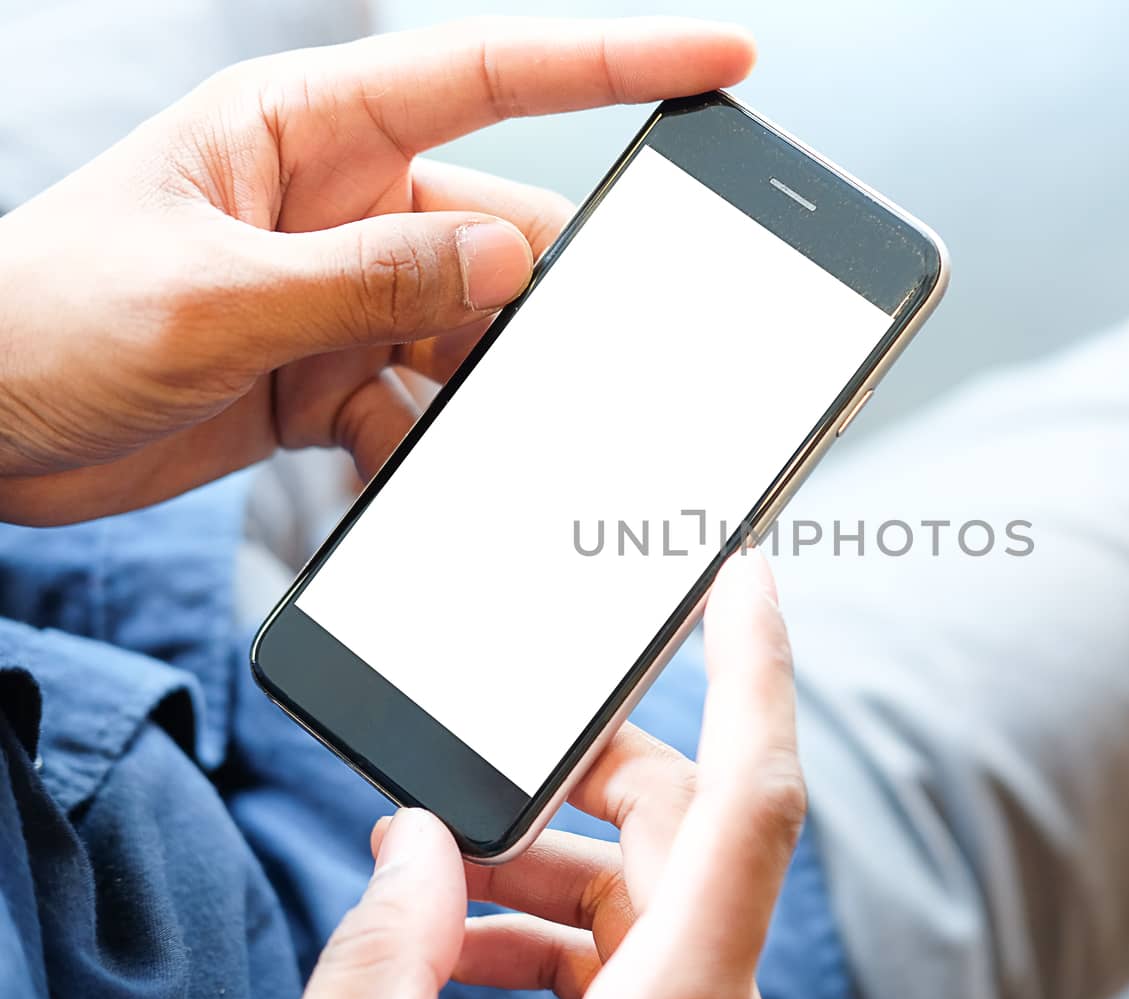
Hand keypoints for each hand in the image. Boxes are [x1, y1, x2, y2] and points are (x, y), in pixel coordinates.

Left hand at [0, 17, 754, 524]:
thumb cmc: (36, 321)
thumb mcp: (208, 295)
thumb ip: (366, 280)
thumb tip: (507, 265)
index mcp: (306, 130)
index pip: (488, 73)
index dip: (617, 58)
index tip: (722, 57)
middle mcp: (340, 203)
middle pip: (502, 237)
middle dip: (555, 301)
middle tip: (617, 356)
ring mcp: (342, 295)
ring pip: (476, 336)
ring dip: (490, 393)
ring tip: (489, 437)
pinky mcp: (331, 373)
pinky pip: (425, 409)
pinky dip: (432, 449)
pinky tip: (405, 472)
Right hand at [274, 550, 804, 998]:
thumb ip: (382, 945)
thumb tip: (414, 844)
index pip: (752, 798)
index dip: (755, 667)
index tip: (746, 573)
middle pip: (682, 828)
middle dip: (579, 773)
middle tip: (471, 769)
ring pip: (654, 888)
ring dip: (548, 861)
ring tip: (433, 874)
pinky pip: (636, 952)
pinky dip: (554, 925)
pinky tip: (460, 943)